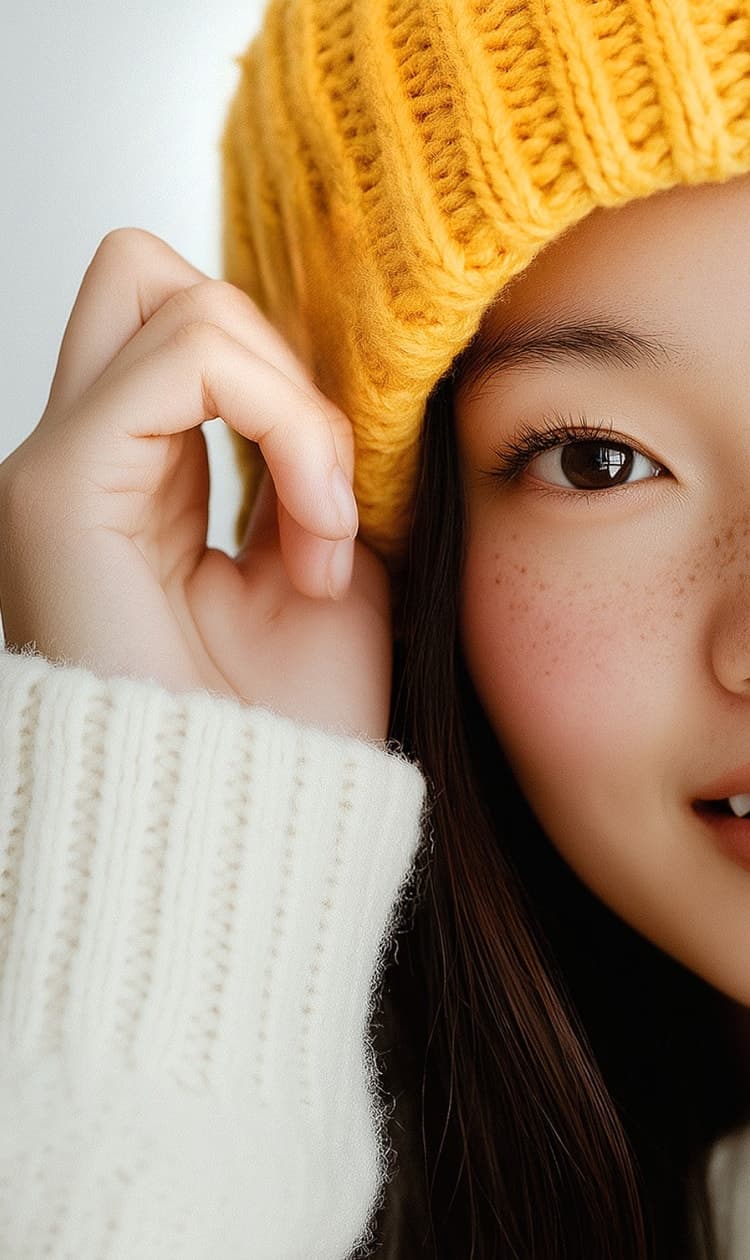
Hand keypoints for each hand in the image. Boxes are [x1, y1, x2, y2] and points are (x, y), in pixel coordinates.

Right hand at [0, 229, 391, 739]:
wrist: (241, 843)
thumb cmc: (287, 727)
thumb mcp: (327, 564)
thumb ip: (312, 461)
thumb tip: (335, 375)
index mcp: (135, 483)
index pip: (194, 335)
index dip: (292, 391)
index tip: (345, 519)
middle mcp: (81, 462)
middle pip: (151, 276)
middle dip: (271, 358)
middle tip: (323, 488)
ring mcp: (56, 467)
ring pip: (169, 290)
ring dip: (291, 400)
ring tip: (323, 531)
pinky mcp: (55, 487)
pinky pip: (188, 357)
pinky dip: (284, 422)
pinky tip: (316, 530)